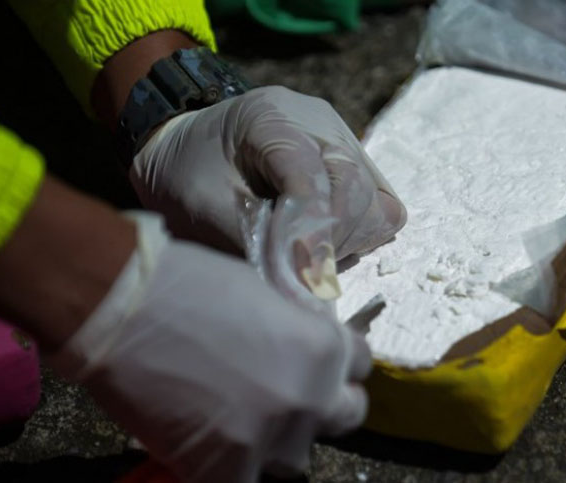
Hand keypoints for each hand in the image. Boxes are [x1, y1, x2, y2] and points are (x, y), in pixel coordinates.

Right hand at [49, 212, 371, 481]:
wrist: (121, 308)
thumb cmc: (190, 284)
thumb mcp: (265, 294)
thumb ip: (296, 328)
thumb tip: (301, 344)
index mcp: (325, 349)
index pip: (361, 364)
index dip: (338, 360)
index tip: (314, 360)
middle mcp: (310, 399)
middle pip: (346, 415)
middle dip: (323, 403)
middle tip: (288, 394)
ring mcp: (270, 440)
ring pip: (295, 457)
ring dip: (278, 439)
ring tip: (243, 420)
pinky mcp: (223, 470)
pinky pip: (245, 480)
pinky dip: (231, 466)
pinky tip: (211, 445)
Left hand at [130, 86, 406, 298]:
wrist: (184, 150)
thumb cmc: (185, 177)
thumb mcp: (202, 208)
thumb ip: (254, 240)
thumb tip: (302, 282)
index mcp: (271, 117)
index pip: (310, 175)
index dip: (309, 230)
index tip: (303, 273)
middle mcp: (319, 122)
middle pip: (354, 187)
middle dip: (330, 239)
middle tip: (300, 272)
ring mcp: (343, 140)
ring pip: (378, 202)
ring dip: (348, 240)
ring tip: (308, 256)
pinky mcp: (355, 163)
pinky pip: (381, 206)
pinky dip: (360, 232)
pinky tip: (325, 242)